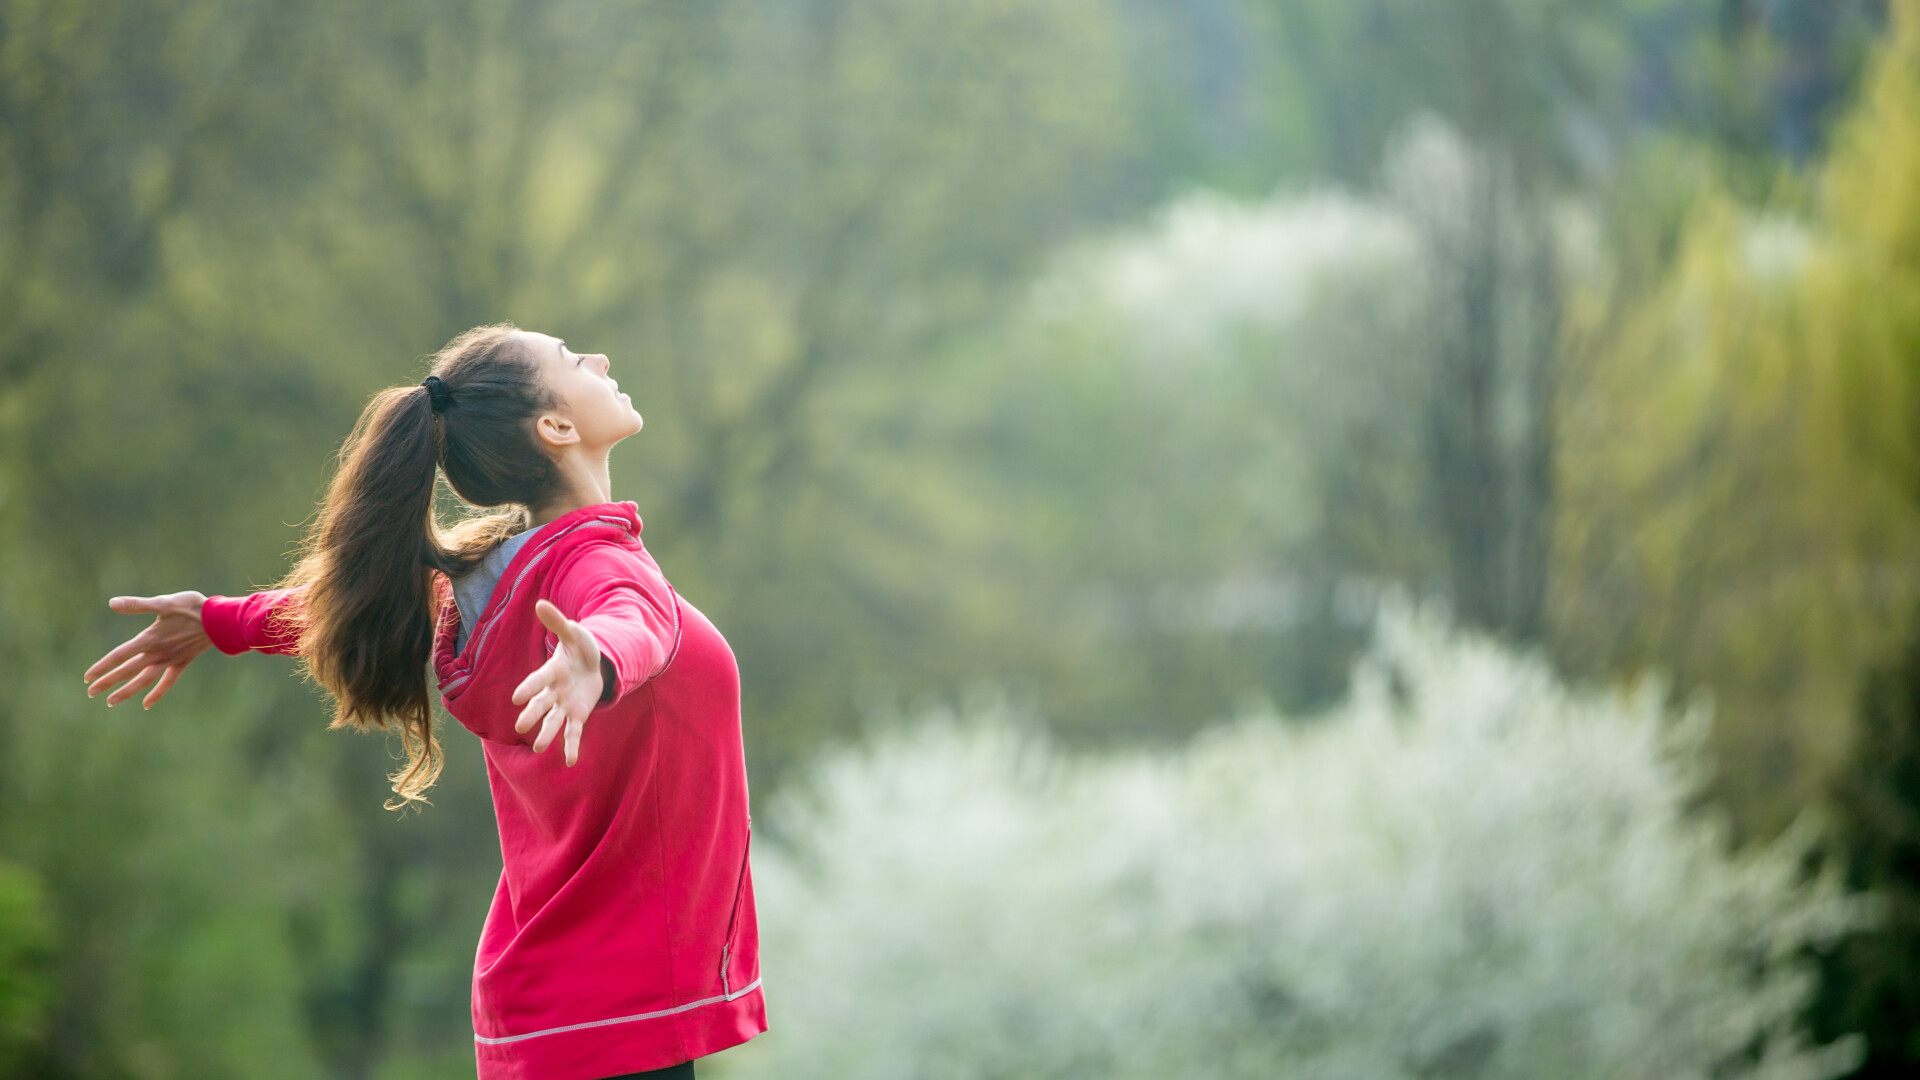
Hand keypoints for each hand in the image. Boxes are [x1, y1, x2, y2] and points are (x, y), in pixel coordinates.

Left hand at [84, 591, 213, 708]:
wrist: (221, 620)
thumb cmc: (192, 607)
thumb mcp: (164, 602)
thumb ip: (138, 605)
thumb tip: (112, 603)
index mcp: (149, 638)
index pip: (120, 655)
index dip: (103, 666)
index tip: (87, 677)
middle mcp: (157, 653)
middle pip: (128, 670)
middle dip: (109, 681)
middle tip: (91, 692)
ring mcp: (170, 660)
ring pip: (144, 679)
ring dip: (127, 691)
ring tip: (111, 702)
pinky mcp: (182, 662)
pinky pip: (168, 681)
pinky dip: (157, 692)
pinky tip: (146, 703)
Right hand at [511, 599, 607, 765]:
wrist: (592, 664)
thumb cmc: (580, 647)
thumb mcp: (574, 633)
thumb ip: (558, 623)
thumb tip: (541, 604)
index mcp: (552, 671)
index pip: (539, 680)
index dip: (529, 687)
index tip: (516, 697)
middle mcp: (554, 691)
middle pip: (541, 704)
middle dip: (532, 714)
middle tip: (520, 727)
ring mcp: (564, 705)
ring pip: (553, 721)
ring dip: (546, 734)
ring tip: (538, 749)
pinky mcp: (577, 715)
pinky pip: (573, 732)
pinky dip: (571, 746)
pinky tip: (570, 762)